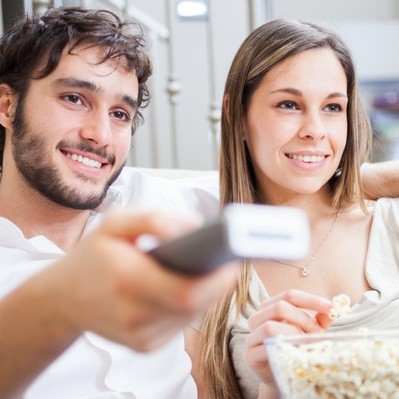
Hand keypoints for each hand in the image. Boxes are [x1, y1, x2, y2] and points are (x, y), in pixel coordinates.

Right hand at [42, 210, 238, 350]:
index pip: (189, 292)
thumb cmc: (92, 257)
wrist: (63, 299)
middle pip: (197, 305)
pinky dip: (190, 303)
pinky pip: (182, 323)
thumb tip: (194, 226)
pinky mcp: (145, 345)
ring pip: (193, 315)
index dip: (218, 279)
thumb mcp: (115, 224)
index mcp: (127, 281)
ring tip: (203, 268)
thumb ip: (153, 219)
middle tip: (224, 257)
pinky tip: (182, 286)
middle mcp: (135, 316)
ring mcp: (141, 337)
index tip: (232, 260)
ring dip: (206, 291)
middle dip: (217, 281)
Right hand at [245, 290, 331, 385]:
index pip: (289, 296)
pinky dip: (284, 349)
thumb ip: (320, 320)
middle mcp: (257, 318)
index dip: (310, 300)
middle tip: (318, 334)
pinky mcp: (250, 356)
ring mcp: (252, 337)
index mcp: (269, 308)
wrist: (282, 377)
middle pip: (279, 307)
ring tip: (307, 345)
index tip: (330, 307)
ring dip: (293, 335)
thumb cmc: (295, 350)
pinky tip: (296, 353)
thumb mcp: (309, 332)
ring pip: (269, 326)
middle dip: (303, 319)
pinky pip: (265, 348)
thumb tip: (335, 308)